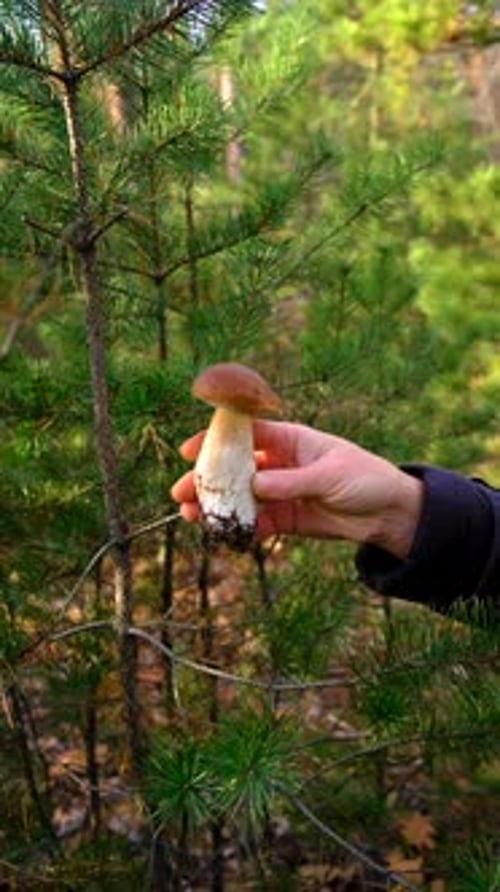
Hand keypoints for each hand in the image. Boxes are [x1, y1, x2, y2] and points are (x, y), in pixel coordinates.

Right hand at [171, 421, 422, 559]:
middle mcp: (280, 464)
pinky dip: (239, 526)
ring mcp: (281, 491)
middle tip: (180, 491)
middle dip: (208, 479)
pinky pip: (257, 521)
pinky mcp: (287, 518)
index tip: (190, 450)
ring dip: (216, 504)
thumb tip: (254, 486)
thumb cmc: (365, 479)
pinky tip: (220, 532)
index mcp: (291, 440)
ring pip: (241, 497)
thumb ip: (291, 482)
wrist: (390, 514)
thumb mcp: (330, 476)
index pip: (246, 434)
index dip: (216, 439)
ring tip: (191, 515)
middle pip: (235, 468)